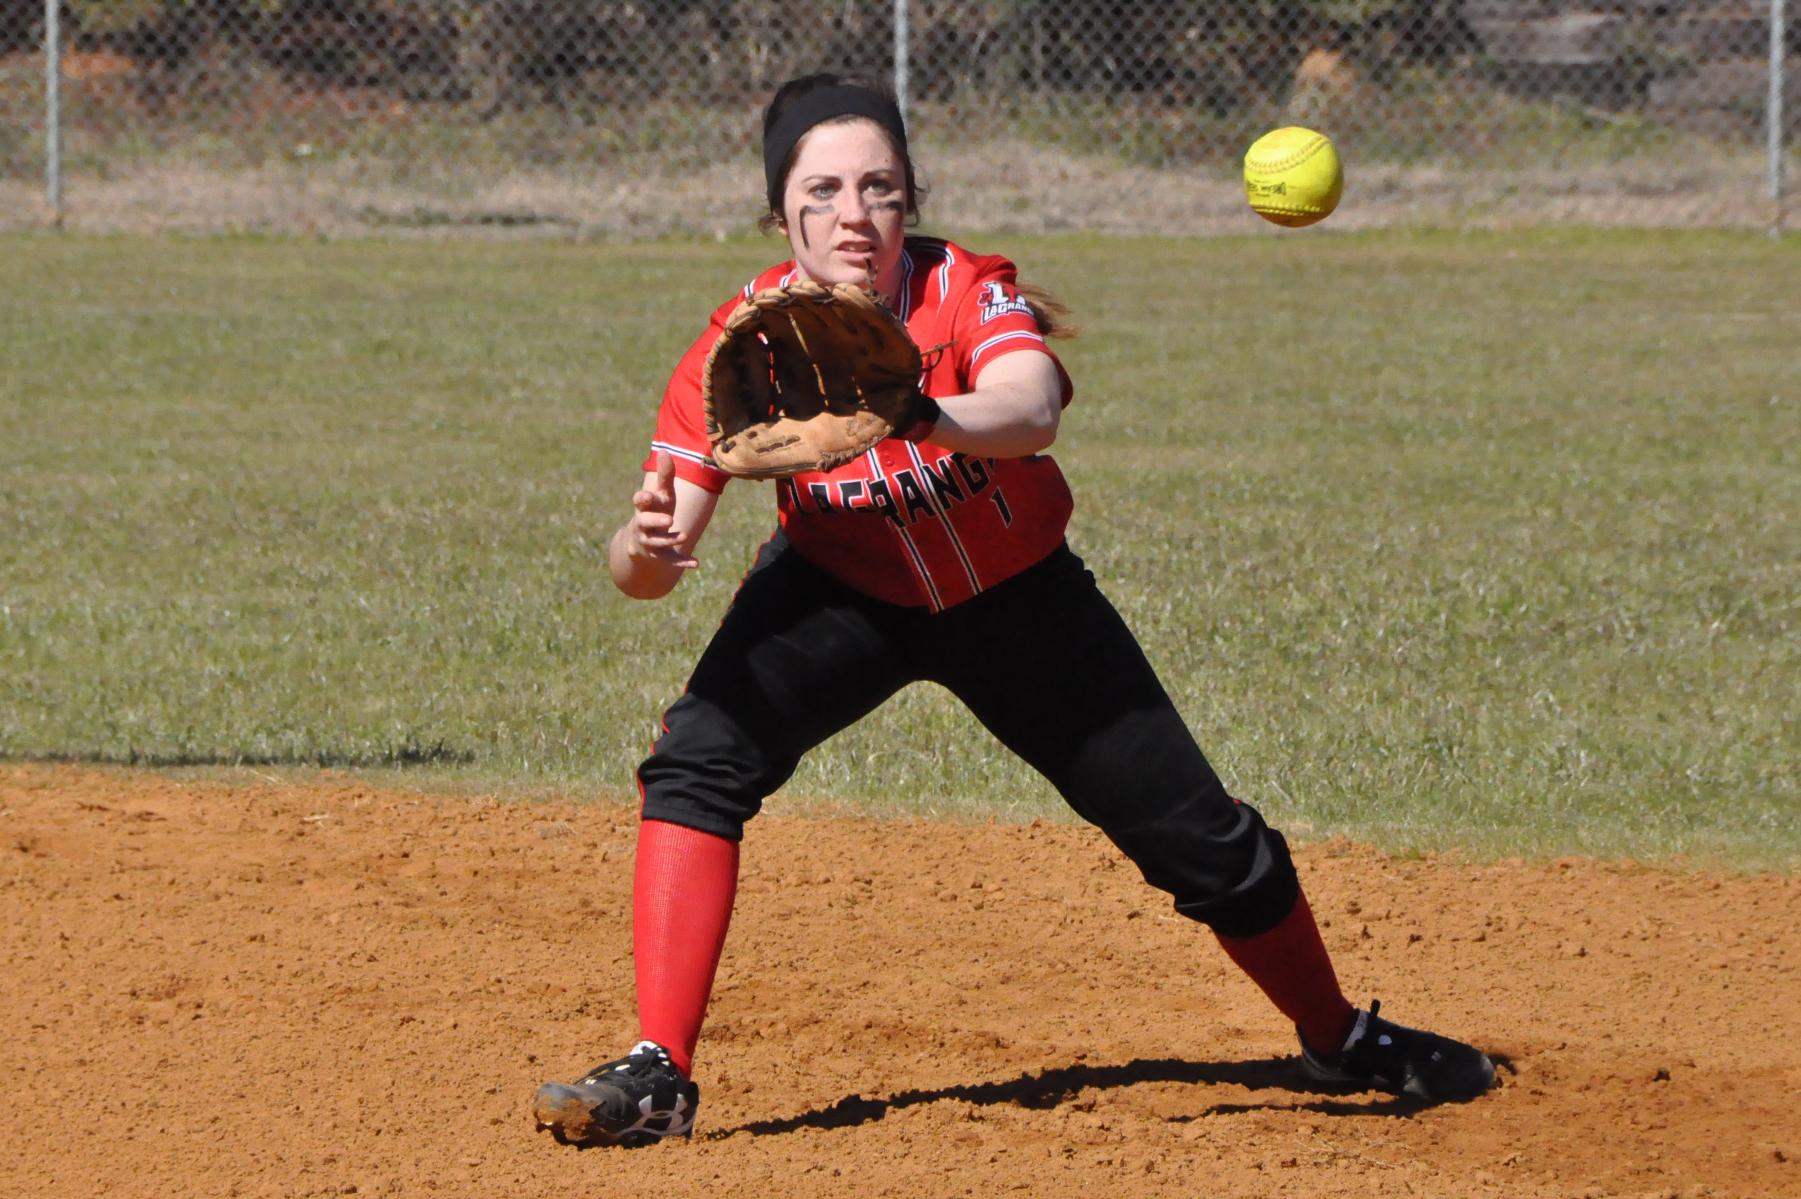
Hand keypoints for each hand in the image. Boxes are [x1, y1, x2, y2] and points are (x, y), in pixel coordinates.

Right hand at [625, 452, 698, 570]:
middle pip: (645, 523)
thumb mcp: (662, 493)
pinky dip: (683, 562)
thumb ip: (665, 475)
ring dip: (669, 540)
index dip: (642, 499)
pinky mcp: (660, 556)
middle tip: (669, 520)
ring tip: (683, 536)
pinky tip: (697, 563)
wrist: (644, 540)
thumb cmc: (657, 510)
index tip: (647, 495)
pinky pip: (670, 560)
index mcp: (644, 508)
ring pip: (656, 543)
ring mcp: (651, 542)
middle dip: (655, 521)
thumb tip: (665, 450)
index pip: (639, 502)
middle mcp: (644, 525)